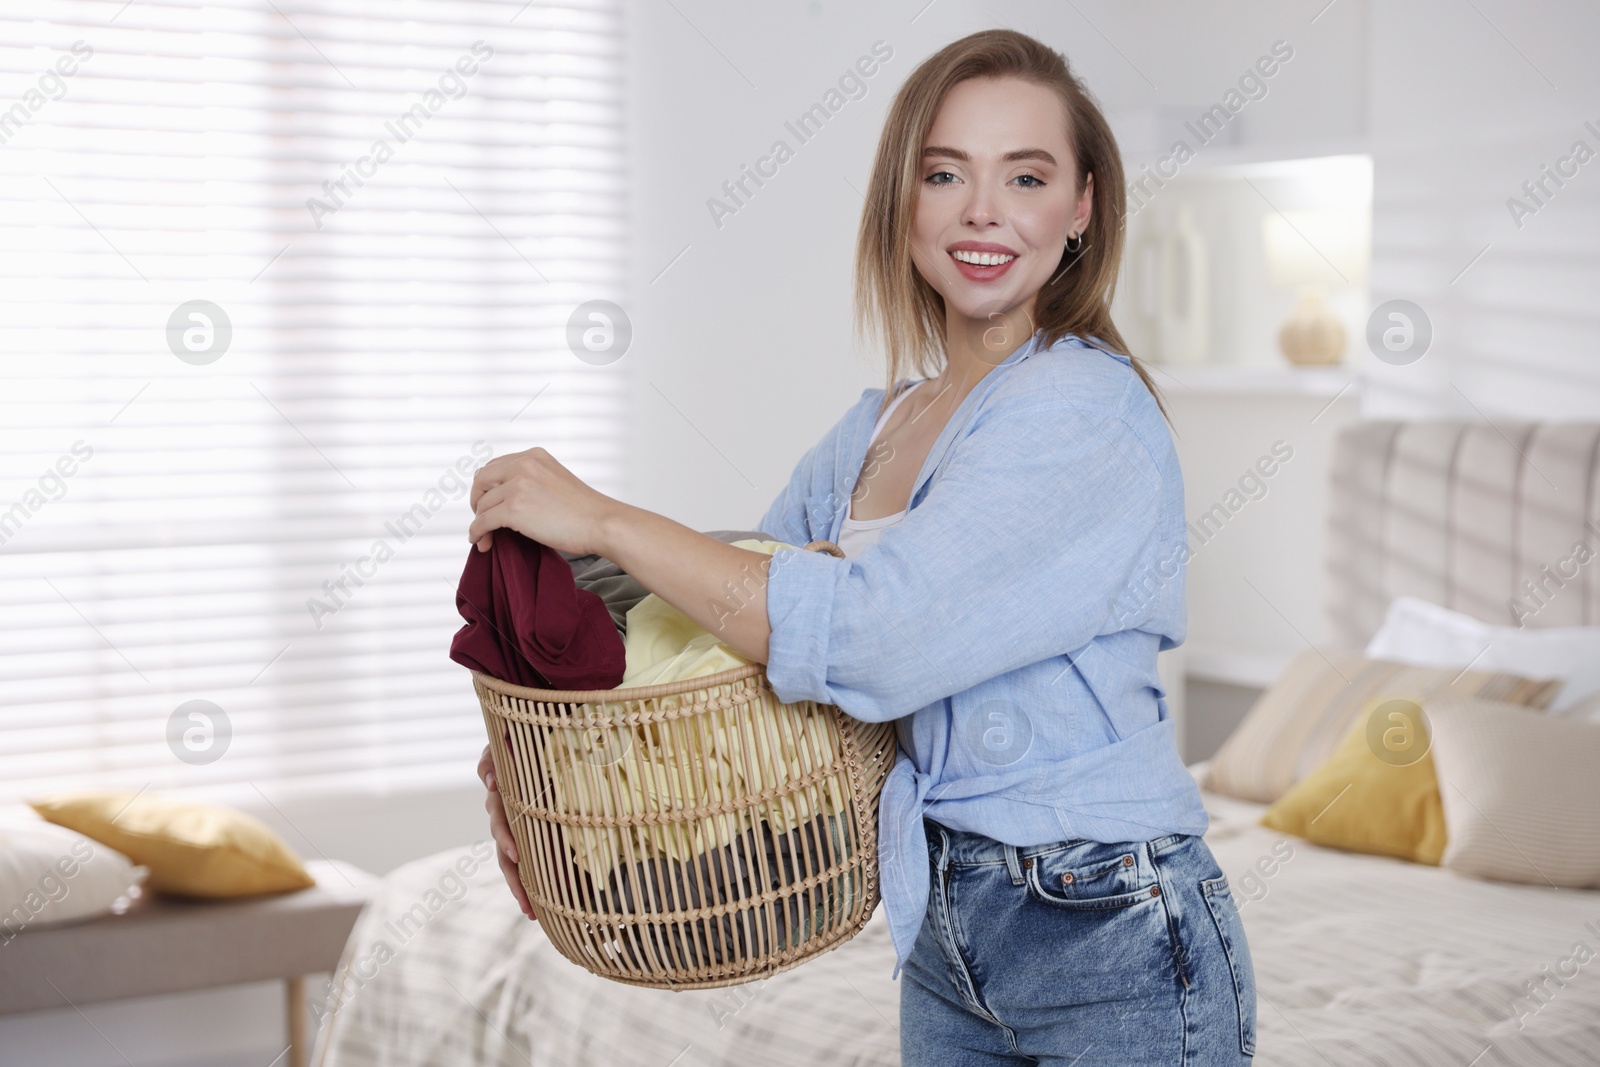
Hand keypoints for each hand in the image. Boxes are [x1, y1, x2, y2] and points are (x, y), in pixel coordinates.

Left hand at [467, 446, 618, 555]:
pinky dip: (477, 533)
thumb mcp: (555, 480)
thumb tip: (505, 499)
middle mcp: (523, 465)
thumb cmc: (584, 510)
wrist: (602, 523)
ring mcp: (518, 486)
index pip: (495, 466)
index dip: (487, 487)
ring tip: (486, 538)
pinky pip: (483, 521)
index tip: (488, 503)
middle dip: (478, 501)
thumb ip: (531, 480)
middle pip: (482, 480)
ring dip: (480, 523)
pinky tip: (481, 542)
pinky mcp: (514, 508)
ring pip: (482, 505)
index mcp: (534, 456)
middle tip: (483, 519)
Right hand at [478, 740, 536, 920]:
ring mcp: (517, 827)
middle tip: (526, 901)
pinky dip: (532, 883)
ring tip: (531, 911)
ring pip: (514, 864)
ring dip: (521, 888)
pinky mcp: (531, 832)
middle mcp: (506, 816)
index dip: (505, 838)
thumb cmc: (516, 740)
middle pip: (506, 853)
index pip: (500, 822)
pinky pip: (530, 861)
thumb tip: (489, 783)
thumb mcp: (500, 744)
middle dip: (515, 878)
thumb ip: (491, 760)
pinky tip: (541, 907)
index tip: (516, 854)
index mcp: (502, 797)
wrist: (536, 739)